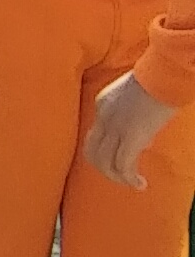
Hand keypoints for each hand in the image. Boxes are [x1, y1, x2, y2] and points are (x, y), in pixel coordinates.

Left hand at [85, 70, 179, 191]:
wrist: (164, 72)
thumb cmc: (158, 78)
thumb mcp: (137, 93)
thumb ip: (134, 111)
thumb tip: (144, 136)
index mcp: (102, 102)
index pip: (97, 132)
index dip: (111, 146)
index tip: (134, 148)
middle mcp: (103, 117)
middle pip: (92, 152)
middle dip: (104, 168)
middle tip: (120, 175)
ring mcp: (115, 128)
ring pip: (105, 163)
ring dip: (116, 177)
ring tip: (130, 183)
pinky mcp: (131, 137)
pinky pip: (123, 166)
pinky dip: (129, 179)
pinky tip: (140, 184)